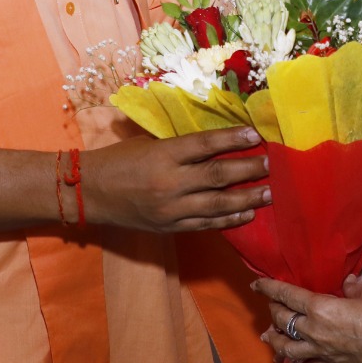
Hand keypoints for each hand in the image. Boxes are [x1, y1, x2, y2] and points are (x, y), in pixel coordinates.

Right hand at [83, 126, 269, 232]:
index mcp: (164, 154)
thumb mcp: (149, 144)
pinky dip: (228, 220)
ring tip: (268, 193)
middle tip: (271, 165)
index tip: (256, 135)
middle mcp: (170, 182)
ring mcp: (171, 208)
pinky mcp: (170, 227)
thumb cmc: (120, 160)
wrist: (90, 192)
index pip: (206, 144)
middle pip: (218, 175)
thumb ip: (182, 147)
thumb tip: (219, 143)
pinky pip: (205, 224)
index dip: (233, 139)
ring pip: (217, 204)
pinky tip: (247, 214)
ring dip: (246, 198)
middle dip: (249, 170)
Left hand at [255, 275, 361, 362]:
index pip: (287, 295)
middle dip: (273, 312)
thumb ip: (353, 285)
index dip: (269, 288)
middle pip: (283, 322)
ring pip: (288, 350)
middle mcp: (315, 331)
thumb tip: (347, 283)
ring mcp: (323, 352)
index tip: (257, 285)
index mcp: (321, 308)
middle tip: (271, 307)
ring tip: (268, 338)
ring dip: (276, 342)